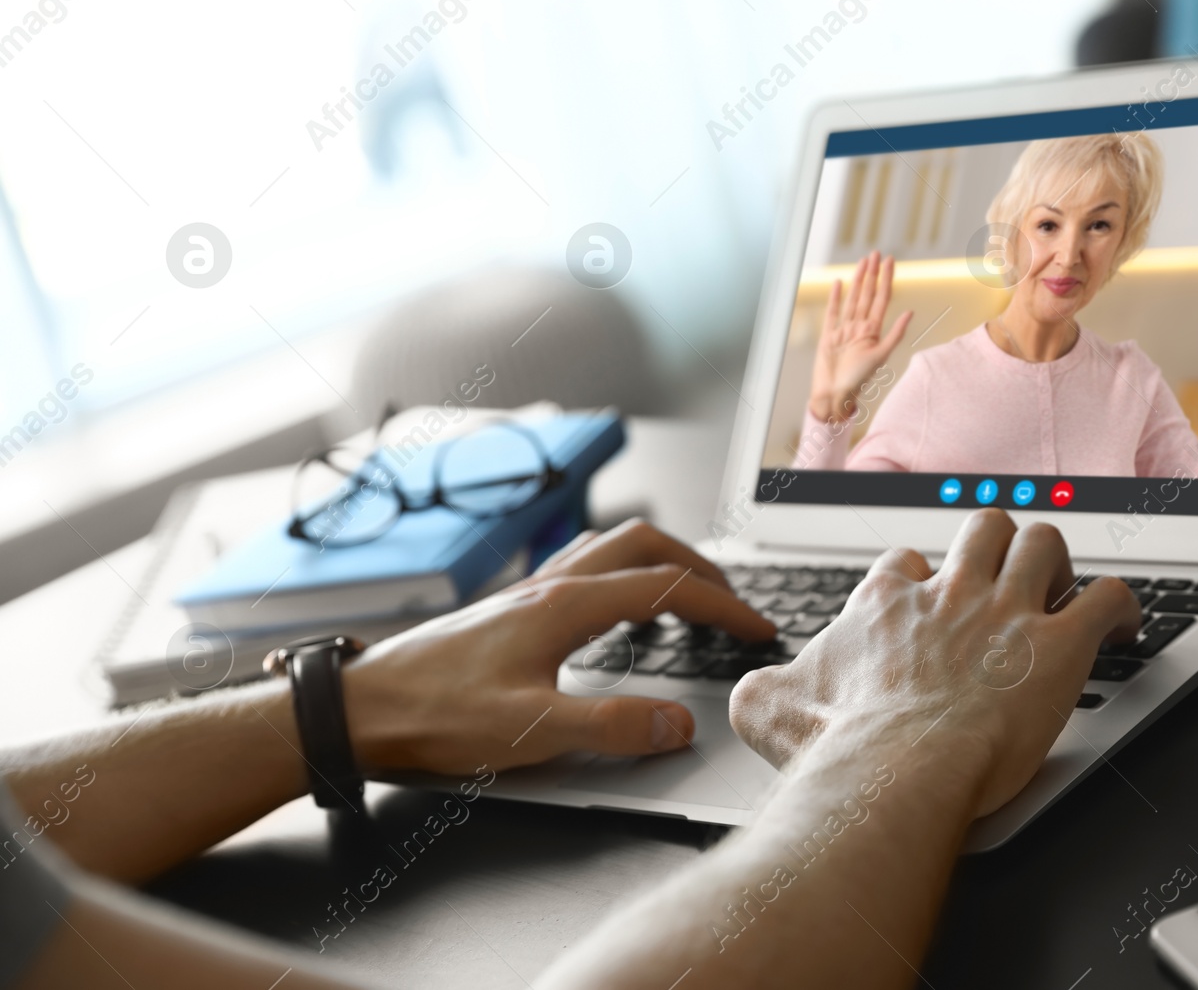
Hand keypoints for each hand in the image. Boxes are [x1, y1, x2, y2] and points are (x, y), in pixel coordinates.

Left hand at [342, 520, 775, 774]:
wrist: (361, 709)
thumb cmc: (434, 716)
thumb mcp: (532, 732)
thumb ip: (612, 727)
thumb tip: (681, 723)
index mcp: (564, 605)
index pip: (668, 586)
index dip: (724, 606)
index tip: (757, 629)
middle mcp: (550, 585)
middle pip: (644, 545)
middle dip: (701, 567)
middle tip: (733, 604)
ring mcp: (529, 591)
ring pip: (612, 549)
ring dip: (661, 563)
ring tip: (688, 600)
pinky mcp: (512, 608)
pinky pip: (584, 570)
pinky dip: (622, 578)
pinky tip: (617, 617)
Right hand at [728, 509, 1140, 817]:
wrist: (888, 774)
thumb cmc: (836, 749)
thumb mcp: (767, 709)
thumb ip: (761, 686)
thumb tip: (753, 689)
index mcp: (886, 603)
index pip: (907, 562)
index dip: (920, 579)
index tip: (927, 602)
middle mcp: (949, 594)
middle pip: (983, 527)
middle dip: (997, 544)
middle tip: (1003, 576)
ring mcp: (1006, 615)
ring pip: (1044, 543)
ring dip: (1056, 562)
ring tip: (1061, 588)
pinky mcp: (1056, 648)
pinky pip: (1107, 599)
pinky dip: (1122, 607)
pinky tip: (1124, 625)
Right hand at [807, 251, 912, 422]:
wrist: (834, 395)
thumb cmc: (858, 380)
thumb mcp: (881, 356)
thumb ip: (895, 333)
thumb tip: (911, 312)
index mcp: (873, 332)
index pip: (882, 299)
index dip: (886, 279)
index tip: (889, 262)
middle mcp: (859, 328)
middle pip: (867, 295)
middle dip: (872, 274)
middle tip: (876, 254)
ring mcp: (843, 330)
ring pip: (852, 299)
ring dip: (857, 280)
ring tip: (863, 262)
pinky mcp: (828, 336)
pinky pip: (832, 313)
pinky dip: (835, 298)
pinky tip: (839, 283)